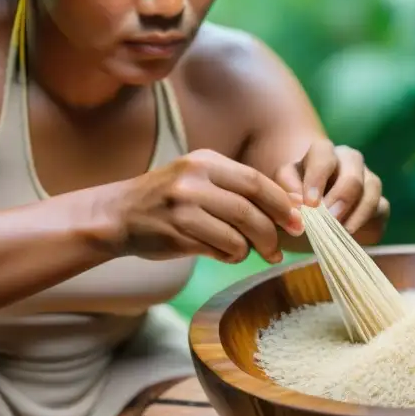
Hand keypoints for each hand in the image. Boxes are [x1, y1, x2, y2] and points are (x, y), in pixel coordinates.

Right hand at [101, 149, 303, 262]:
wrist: (116, 215)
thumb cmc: (167, 200)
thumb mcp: (197, 179)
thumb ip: (235, 189)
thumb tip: (288, 211)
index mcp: (205, 161)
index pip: (256, 181)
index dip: (282, 203)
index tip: (297, 221)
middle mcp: (194, 179)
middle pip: (251, 208)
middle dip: (273, 231)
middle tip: (281, 247)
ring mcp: (183, 206)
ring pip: (238, 232)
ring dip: (252, 248)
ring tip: (250, 253)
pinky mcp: (176, 233)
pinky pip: (220, 248)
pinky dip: (230, 255)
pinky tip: (223, 253)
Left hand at [274, 139, 388, 238]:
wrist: (310, 231)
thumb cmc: (294, 207)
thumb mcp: (282, 198)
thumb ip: (286, 195)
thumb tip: (299, 201)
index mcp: (322, 154)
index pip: (323, 154)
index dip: (317, 177)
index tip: (310, 204)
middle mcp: (348, 161)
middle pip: (353, 168)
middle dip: (342, 195)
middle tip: (329, 218)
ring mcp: (368, 180)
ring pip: (372, 186)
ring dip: (358, 210)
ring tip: (342, 230)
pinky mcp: (380, 203)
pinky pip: (381, 208)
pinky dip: (367, 222)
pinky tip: (352, 236)